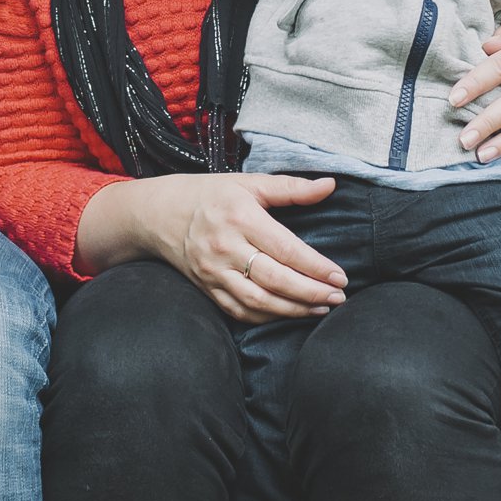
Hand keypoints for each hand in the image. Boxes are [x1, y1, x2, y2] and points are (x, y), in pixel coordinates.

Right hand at [85, 173, 347, 323]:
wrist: (160, 214)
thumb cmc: (211, 195)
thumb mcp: (249, 183)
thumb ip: (291, 187)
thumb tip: (329, 185)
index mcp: (240, 217)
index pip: (285, 249)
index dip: (316, 266)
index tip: (340, 276)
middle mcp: (225, 246)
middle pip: (275, 279)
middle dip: (311, 292)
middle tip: (338, 297)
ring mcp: (213, 271)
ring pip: (259, 300)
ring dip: (294, 309)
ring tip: (322, 307)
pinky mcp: (206, 288)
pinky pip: (239, 310)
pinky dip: (267, 316)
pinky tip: (290, 313)